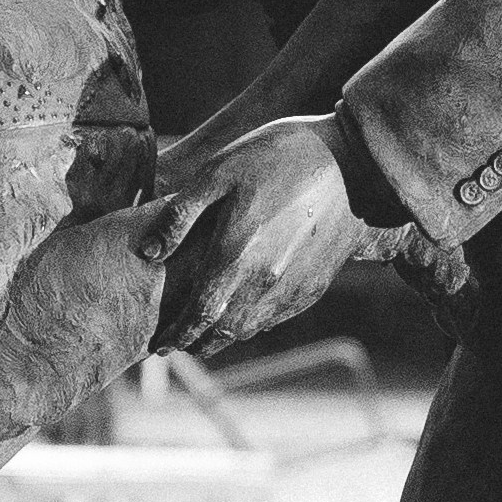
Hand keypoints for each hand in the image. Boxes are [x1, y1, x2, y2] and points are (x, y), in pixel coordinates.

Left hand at [142, 116, 371, 357]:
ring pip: (251, 329)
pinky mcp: (315, 284)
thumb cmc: (278, 156)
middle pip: (223, 331)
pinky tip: (245, 316)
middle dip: (197, 343)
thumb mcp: (218, 172)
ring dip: (224, 338)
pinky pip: (277, 317)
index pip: (198, 313)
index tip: (160, 344)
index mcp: (235, 254)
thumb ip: (179, 216)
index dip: (177, 334)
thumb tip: (147, 252)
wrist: (353, 162)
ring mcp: (293, 286)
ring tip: (205, 336)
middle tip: (177, 345)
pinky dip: (254, 324)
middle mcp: (264, 280)